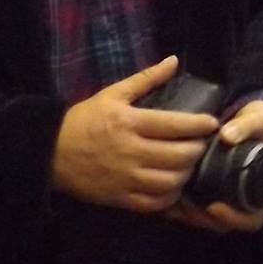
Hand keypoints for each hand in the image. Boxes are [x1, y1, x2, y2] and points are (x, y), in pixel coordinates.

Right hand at [49, 56, 215, 211]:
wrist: (50, 152)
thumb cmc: (84, 120)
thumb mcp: (113, 94)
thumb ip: (146, 78)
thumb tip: (174, 61)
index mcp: (129, 123)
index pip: (175, 125)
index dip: (200, 125)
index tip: (212, 123)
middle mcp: (130, 152)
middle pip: (179, 155)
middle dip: (198, 149)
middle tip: (201, 143)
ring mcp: (126, 178)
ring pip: (171, 181)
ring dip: (187, 172)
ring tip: (190, 163)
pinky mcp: (120, 198)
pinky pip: (155, 202)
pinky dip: (171, 195)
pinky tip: (174, 184)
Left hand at [167, 100, 262, 233]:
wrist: (256, 122)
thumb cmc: (262, 124)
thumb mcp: (260, 121)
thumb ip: (246, 126)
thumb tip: (227, 135)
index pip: (255, 217)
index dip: (235, 218)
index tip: (214, 207)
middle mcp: (250, 200)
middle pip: (228, 223)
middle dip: (204, 219)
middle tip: (185, 205)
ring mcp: (232, 200)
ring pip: (211, 221)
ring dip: (191, 217)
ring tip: (173, 203)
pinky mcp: (216, 195)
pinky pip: (200, 212)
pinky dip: (184, 210)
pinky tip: (169, 201)